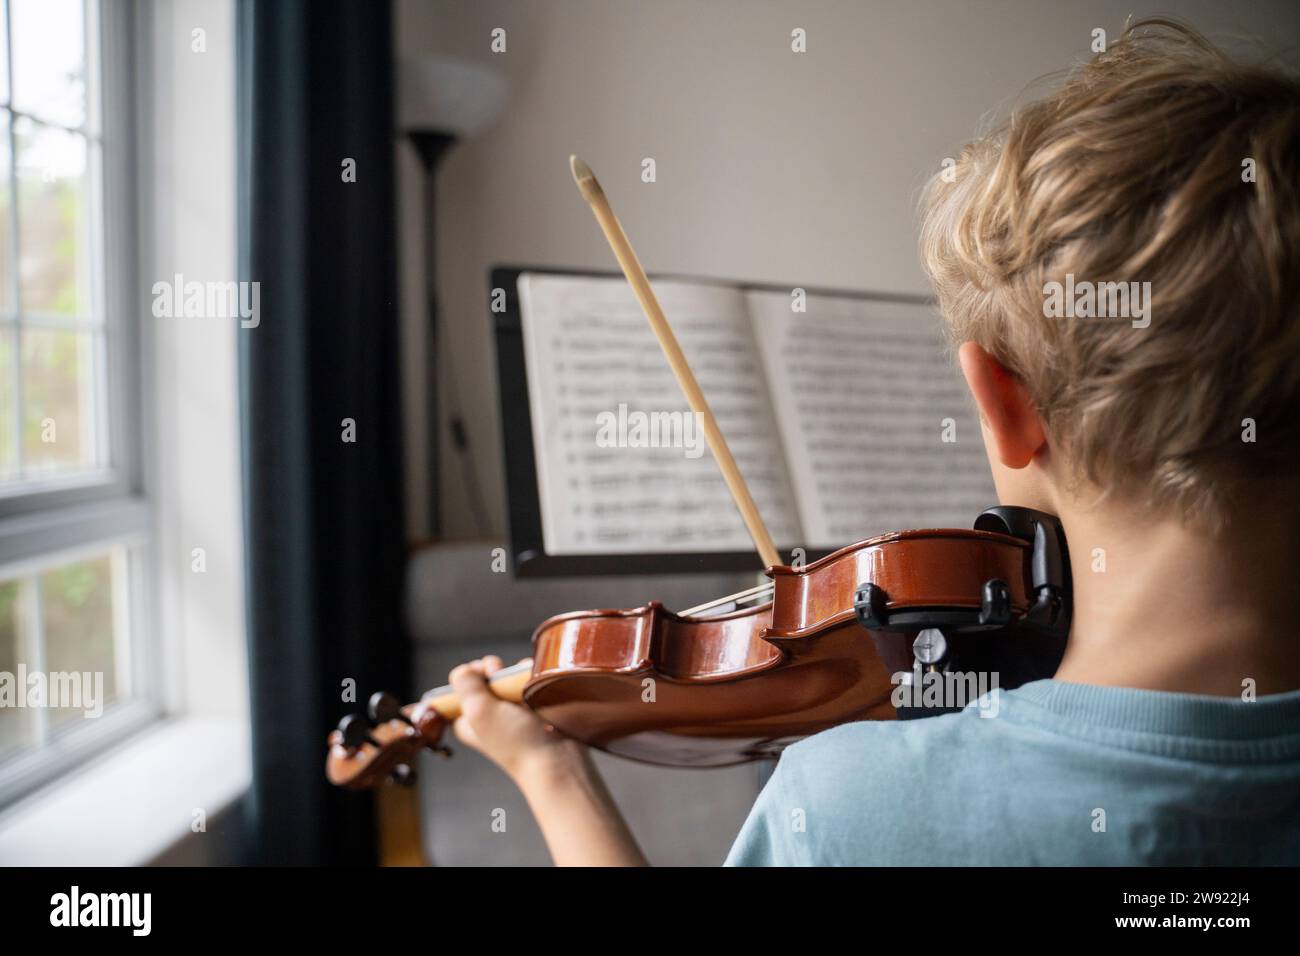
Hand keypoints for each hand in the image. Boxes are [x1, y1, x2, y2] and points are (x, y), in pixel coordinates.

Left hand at [448, 656, 583, 782]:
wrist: (559, 759)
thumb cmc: (519, 742)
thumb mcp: (480, 711)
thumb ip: (466, 685)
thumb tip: (463, 670)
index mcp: (469, 721)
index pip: (461, 687)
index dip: (471, 674)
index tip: (484, 673)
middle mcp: (489, 716)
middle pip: (486, 679)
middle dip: (496, 671)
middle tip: (504, 679)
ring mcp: (513, 713)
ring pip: (510, 679)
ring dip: (516, 675)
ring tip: (524, 685)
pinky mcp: (535, 710)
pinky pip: (531, 684)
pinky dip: (534, 680)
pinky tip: (538, 685)